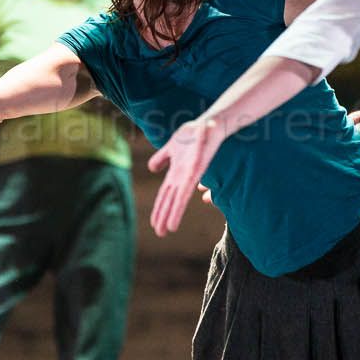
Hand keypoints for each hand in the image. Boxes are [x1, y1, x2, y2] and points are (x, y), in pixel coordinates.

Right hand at [147, 118, 225, 236]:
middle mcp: (183, 177)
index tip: (154, 223)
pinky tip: (179, 209)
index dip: (160, 208)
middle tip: (159, 234)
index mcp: (176, 173)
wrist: (207, 125)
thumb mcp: (171, 147)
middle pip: (170, 200)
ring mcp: (189, 175)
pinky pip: (186, 189)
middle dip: (164, 217)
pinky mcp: (195, 170)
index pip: (165, 195)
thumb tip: (151, 169)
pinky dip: (180, 204)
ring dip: (172, 215)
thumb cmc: (192, 135)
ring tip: (168, 230)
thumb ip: (162, 159)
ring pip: (178, 199)